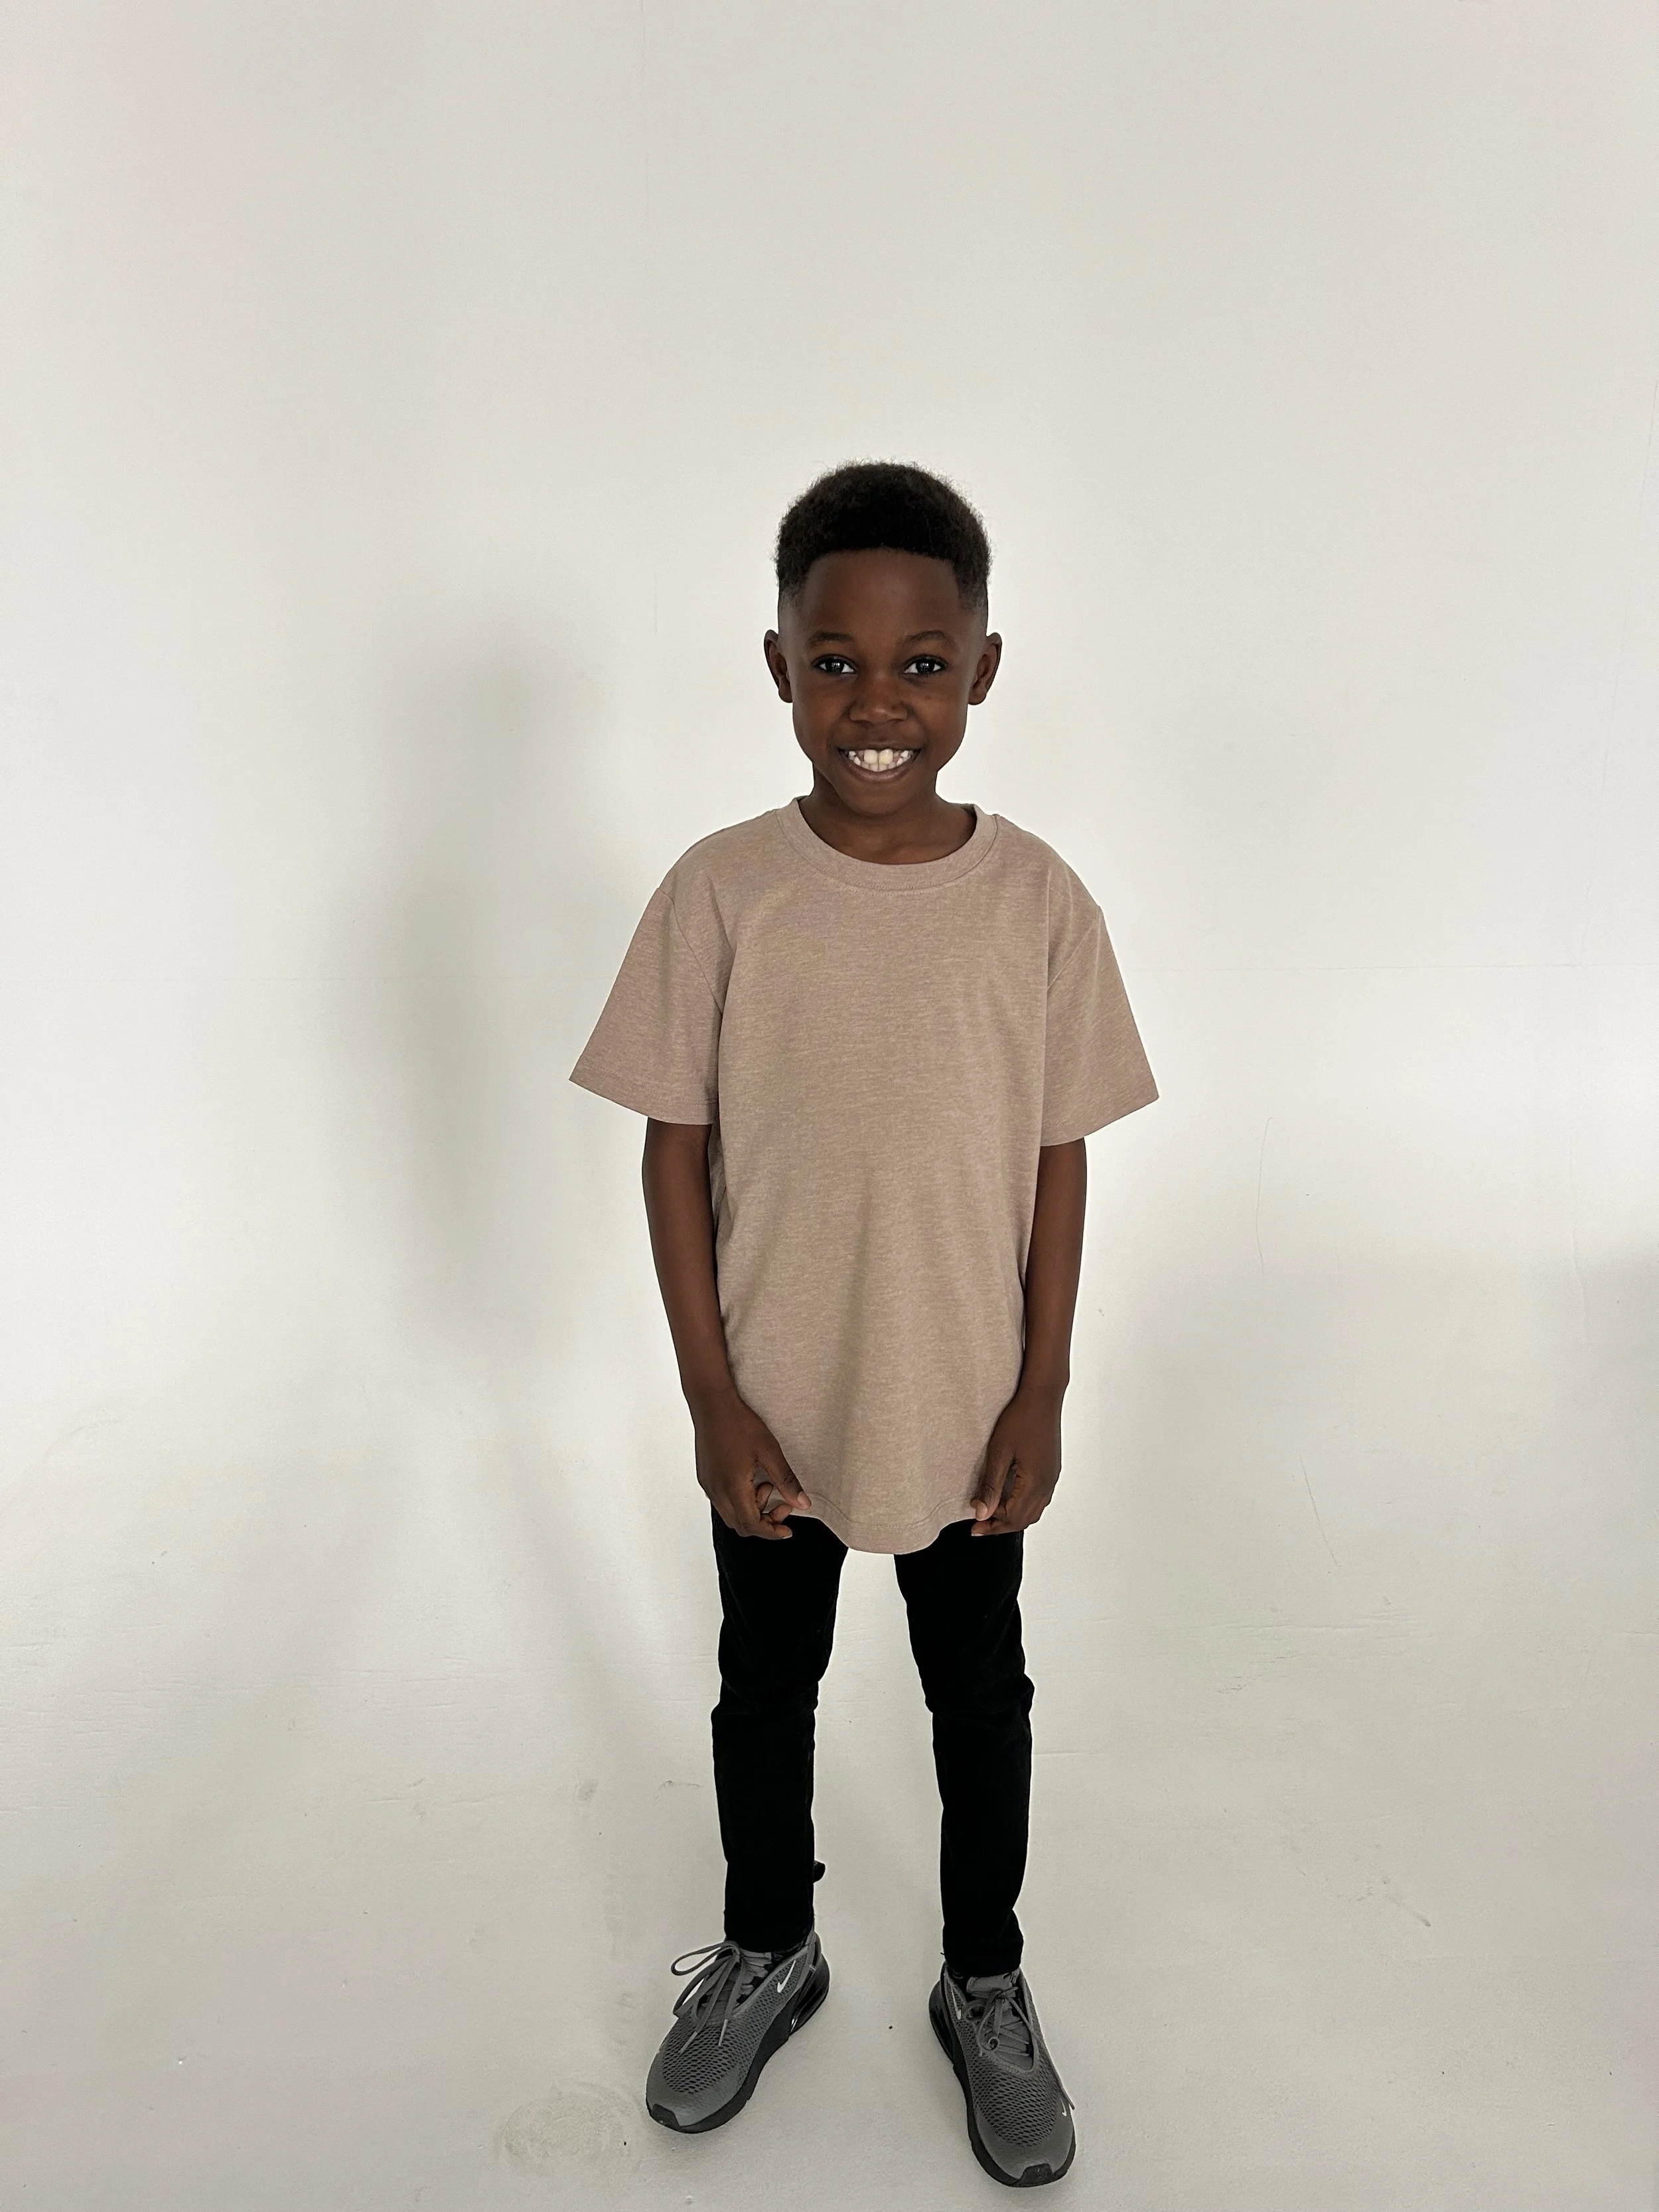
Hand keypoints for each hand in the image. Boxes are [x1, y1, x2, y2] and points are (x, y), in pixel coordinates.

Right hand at [690, 1389, 811, 1539]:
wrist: (712, 1404)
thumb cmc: (740, 1424)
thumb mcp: (770, 1452)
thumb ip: (786, 1481)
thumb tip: (803, 1504)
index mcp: (733, 1487)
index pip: (751, 1525)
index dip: (771, 1531)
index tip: (787, 1529)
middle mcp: (717, 1491)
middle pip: (741, 1525)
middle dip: (764, 1521)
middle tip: (782, 1504)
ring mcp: (708, 1486)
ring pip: (731, 1515)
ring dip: (752, 1510)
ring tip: (766, 1484)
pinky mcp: (705, 1478)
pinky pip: (723, 1502)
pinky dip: (740, 1501)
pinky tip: (751, 1480)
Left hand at [971, 1381, 1064, 1535]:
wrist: (1043, 1397)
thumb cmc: (1020, 1418)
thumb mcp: (999, 1452)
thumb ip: (991, 1485)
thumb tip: (982, 1513)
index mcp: (1034, 1482)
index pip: (1012, 1518)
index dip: (992, 1526)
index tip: (973, 1527)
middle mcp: (1047, 1484)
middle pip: (1024, 1519)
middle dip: (1001, 1526)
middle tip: (979, 1525)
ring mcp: (1052, 1477)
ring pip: (1034, 1511)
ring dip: (1013, 1517)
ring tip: (992, 1515)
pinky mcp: (1052, 1470)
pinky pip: (1040, 1499)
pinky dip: (1024, 1507)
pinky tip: (1010, 1500)